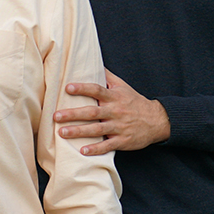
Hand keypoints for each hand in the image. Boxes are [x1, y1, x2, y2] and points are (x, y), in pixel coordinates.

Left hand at [54, 70, 169, 154]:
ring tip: (62, 133)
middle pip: (92, 112)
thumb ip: (107, 76)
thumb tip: (92, 62)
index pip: (97, 90)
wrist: (157, 120)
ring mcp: (119, 127)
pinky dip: (96, 149)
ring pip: (97, 129)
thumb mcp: (123, 86)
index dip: (82, 89)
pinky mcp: (123, 140)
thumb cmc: (134, 102)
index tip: (68, 88)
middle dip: (73, 114)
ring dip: (79, 131)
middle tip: (56, 116)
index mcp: (114, 97)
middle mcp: (115, 111)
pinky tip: (83, 151)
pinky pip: (108, 146)